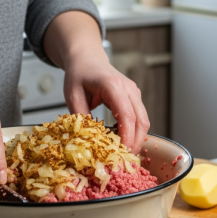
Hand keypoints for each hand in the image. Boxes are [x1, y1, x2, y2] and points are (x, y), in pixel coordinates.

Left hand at [43, 11, 149, 152]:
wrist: (87, 58)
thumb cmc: (79, 74)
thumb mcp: (72, 94)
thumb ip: (80, 116)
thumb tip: (87, 139)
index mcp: (113, 85)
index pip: (127, 115)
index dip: (127, 137)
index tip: (121, 153)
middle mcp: (129, 88)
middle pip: (141, 120)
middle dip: (135, 142)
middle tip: (124, 159)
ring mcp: (134, 92)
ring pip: (144, 120)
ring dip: (137, 138)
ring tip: (123, 153)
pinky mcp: (134, 97)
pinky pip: (140, 117)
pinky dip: (134, 131)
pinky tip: (123, 141)